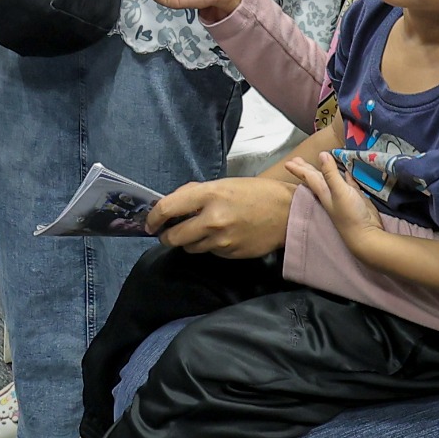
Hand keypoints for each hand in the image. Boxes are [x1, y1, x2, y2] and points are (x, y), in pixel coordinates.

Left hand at [151, 175, 295, 259]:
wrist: (288, 213)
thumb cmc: (255, 193)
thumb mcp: (224, 184)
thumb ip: (196, 193)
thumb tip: (172, 204)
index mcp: (209, 195)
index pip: (167, 208)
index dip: (154, 217)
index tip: (150, 223)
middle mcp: (212, 219)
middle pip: (174, 237)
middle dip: (167, 236)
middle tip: (168, 233)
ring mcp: (221, 240)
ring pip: (190, 248)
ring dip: (189, 241)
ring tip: (201, 231)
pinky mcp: (230, 253)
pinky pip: (210, 252)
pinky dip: (209, 246)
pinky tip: (222, 236)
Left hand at [286, 150, 378, 240]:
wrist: (366, 234)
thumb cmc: (349, 214)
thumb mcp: (339, 191)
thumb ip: (331, 174)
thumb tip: (322, 154)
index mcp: (323, 192)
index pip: (308, 177)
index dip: (299, 169)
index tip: (287, 162)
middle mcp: (330, 193)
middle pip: (315, 178)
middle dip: (306, 169)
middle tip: (296, 160)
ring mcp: (342, 195)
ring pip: (329, 180)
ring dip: (323, 171)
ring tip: (319, 162)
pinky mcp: (355, 196)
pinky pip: (347, 183)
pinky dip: (345, 176)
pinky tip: (346, 172)